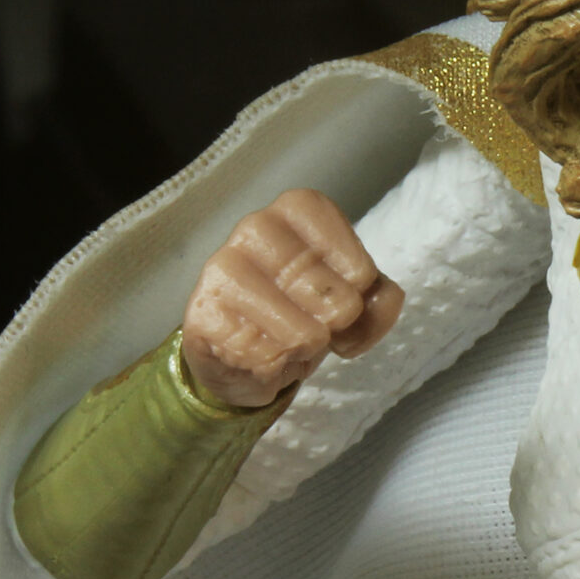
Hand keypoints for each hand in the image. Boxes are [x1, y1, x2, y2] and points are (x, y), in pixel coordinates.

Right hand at [180, 189, 404, 407]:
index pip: (359, 267)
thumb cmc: (302, 309)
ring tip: (284, 339)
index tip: (342, 291)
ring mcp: (223, 267)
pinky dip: (271, 367)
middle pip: (334, 300)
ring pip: (301, 334)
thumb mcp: (355, 298)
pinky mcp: (200, 313)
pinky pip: (262, 358)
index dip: (358, 297)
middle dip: (333, 327)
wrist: (243, 352)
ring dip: (302, 350)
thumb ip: (379, 299)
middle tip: (312, 322)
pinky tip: (255, 353)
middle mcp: (257, 227)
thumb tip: (365, 305)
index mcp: (299, 211)